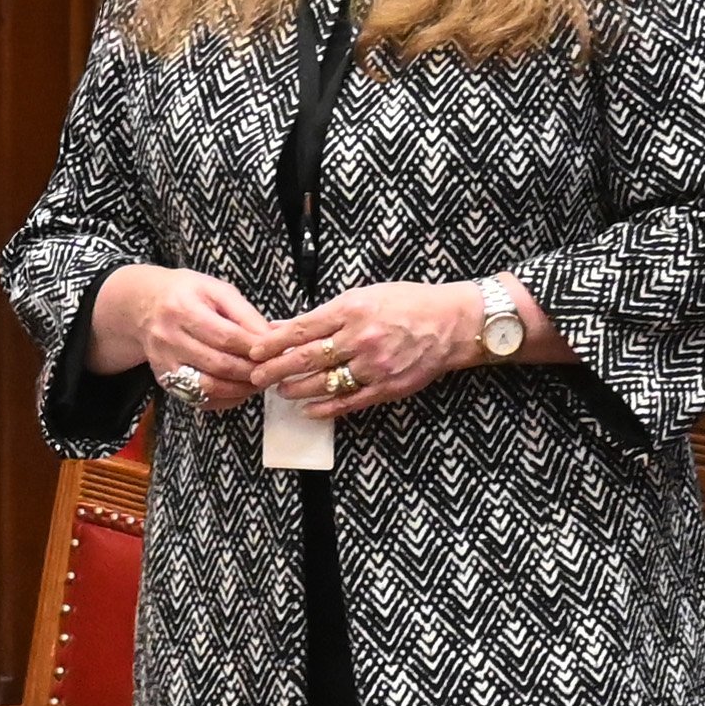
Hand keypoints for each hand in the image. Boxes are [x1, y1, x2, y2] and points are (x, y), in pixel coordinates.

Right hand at [92, 266, 267, 413]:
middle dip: (251, 371)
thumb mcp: (216, 290)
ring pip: (208, 387)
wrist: (143, 305)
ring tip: (258, 382)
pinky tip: (239, 390)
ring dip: (240, 389)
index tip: (275, 351)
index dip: (255, 348)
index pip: (227, 336)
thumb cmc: (187, 294)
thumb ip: (244, 313)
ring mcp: (164, 362)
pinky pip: (198, 398)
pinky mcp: (164, 379)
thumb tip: (271, 337)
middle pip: (219, 364)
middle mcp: (169, 337)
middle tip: (272, 370)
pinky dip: (223, 400)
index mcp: (183, 308)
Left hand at [256, 281, 498, 422]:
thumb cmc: (407, 303)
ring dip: (297, 389)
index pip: (301, 329)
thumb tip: (287, 324)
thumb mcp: (363, 296)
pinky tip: (309, 409)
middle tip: (256, 377)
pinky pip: (348, 401)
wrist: (451, 323)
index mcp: (351, 310)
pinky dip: (325, 408)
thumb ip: (325, 313)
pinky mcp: (386, 387)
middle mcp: (360, 338)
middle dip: (276, 369)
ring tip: (281, 391)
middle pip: (306, 358)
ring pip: (324, 383)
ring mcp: (373, 366)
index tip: (253, 350)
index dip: (273, 342)